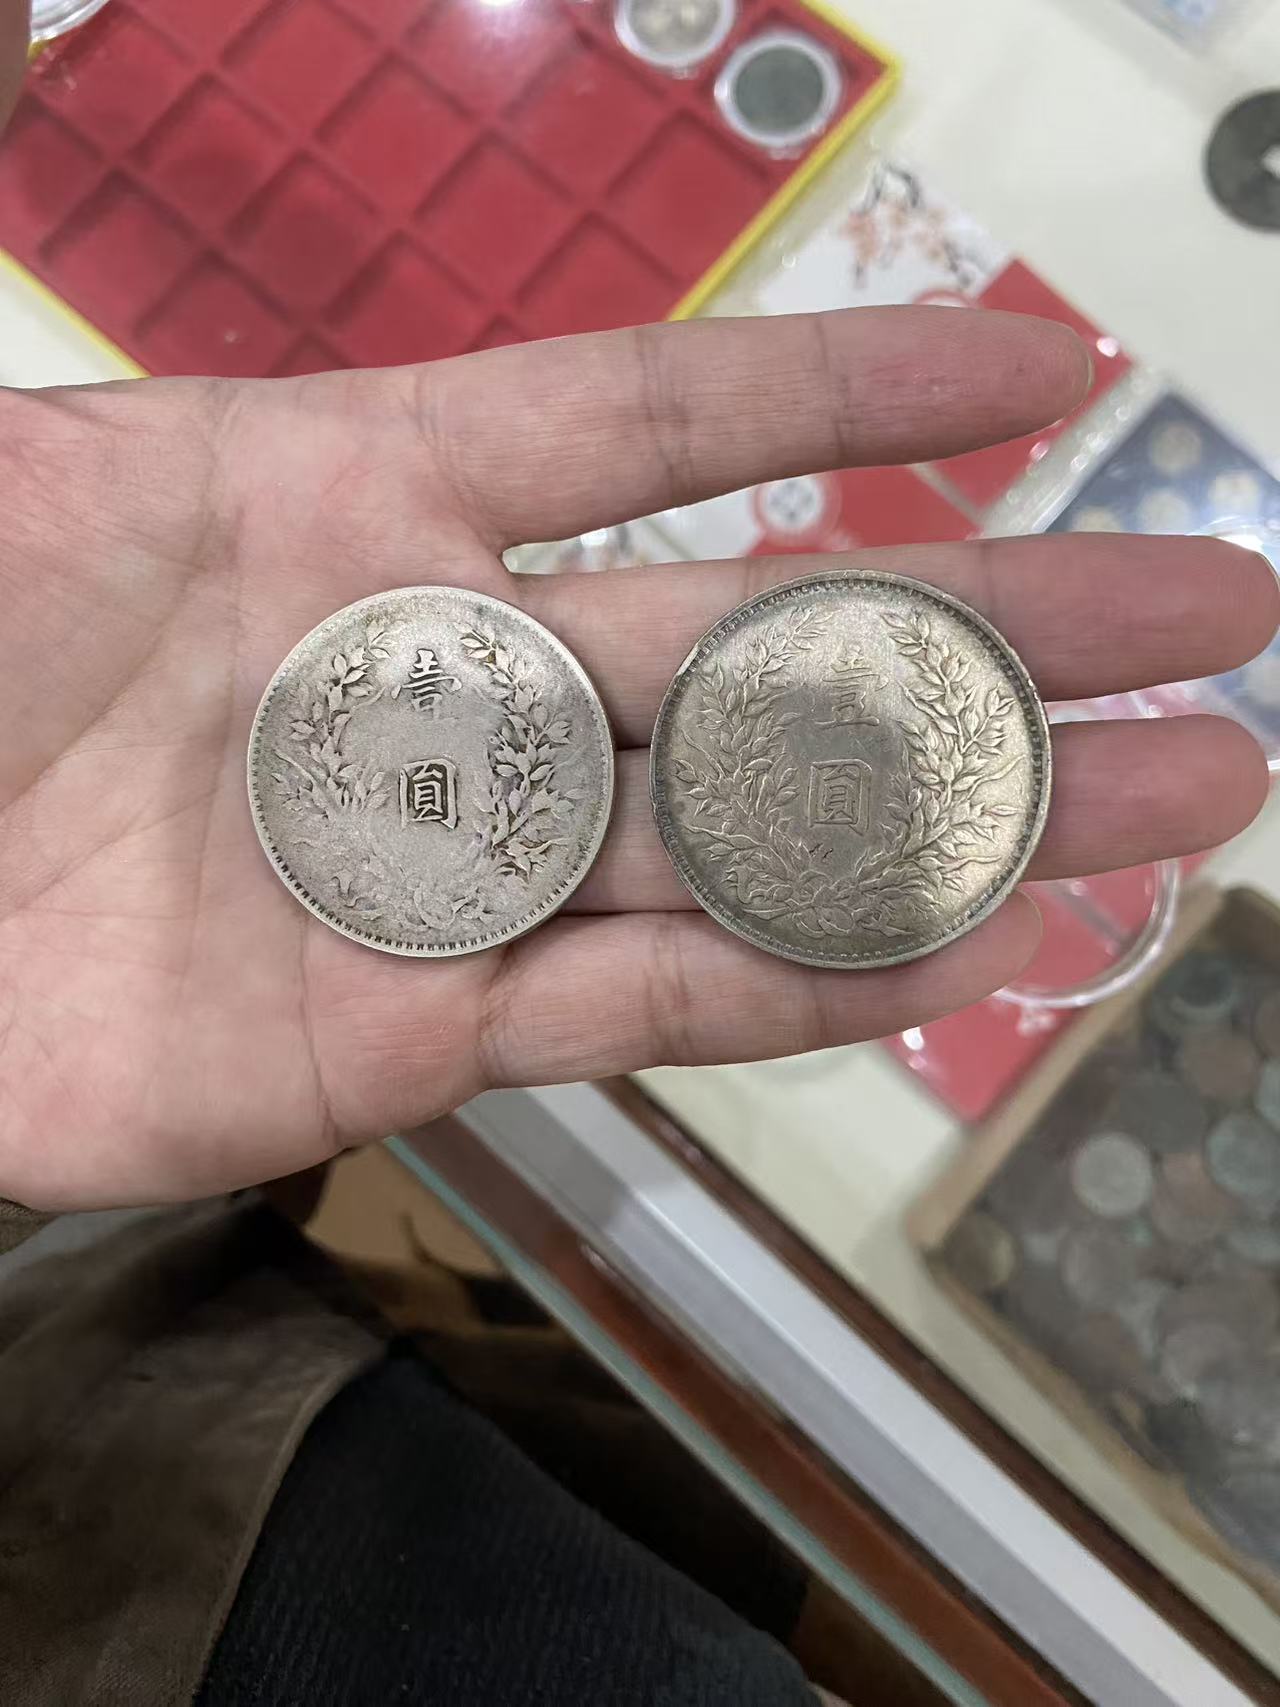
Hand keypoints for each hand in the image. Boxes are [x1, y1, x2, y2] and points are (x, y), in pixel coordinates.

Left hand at [0, 309, 1273, 1210]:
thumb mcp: (22, 476)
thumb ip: (71, 272)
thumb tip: (27, 42)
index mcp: (357, 499)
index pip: (651, 420)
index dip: (851, 388)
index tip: (1041, 373)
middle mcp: (445, 679)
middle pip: (763, 645)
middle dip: (999, 635)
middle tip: (1211, 621)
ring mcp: (446, 865)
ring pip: (741, 840)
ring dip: (960, 826)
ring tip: (1162, 808)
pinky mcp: (410, 1036)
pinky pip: (637, 1000)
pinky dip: (791, 980)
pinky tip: (953, 951)